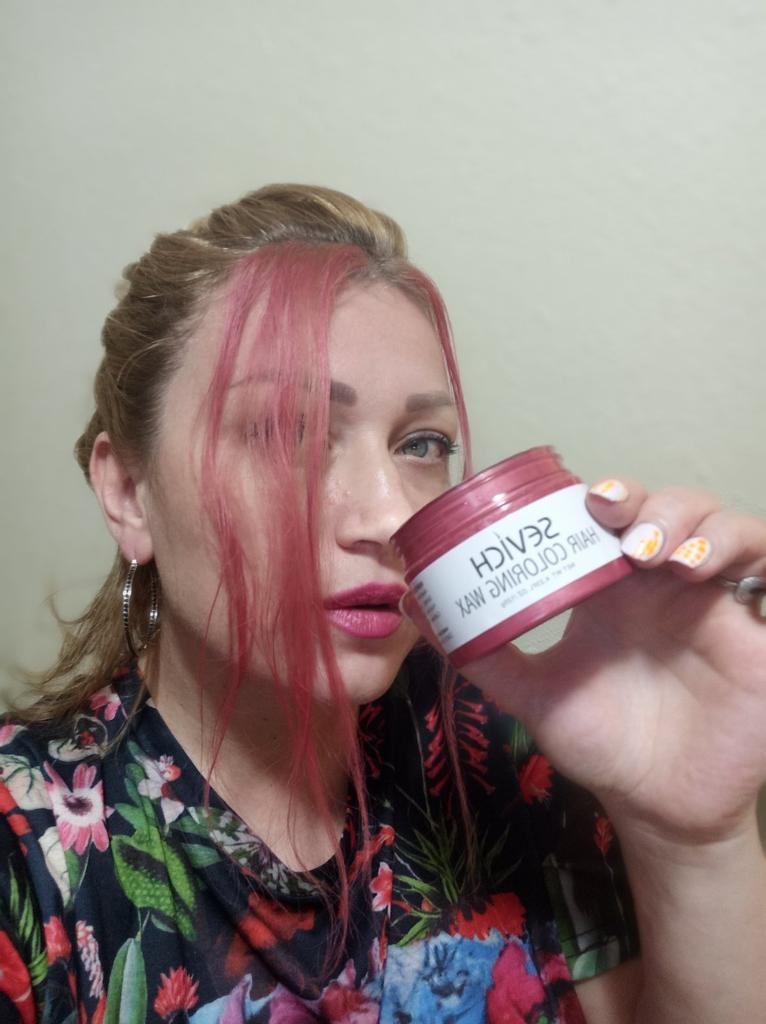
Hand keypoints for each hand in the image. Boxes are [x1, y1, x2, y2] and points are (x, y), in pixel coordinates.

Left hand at [403, 480, 765, 848]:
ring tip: (655, 556)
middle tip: (616, 524)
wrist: (657, 808)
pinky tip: (701, 575)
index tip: (584, 500)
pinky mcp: (756, 633)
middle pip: (668, 506)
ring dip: (692, 524)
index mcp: (612, 589)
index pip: (615, 516)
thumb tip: (414, 606)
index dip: (606, 494)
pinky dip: (742, 553)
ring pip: (721, 524)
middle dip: (648, 501)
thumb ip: (480, 655)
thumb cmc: (603, 745)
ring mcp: (713, 603)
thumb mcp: (535, 697)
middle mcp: (663, 584)